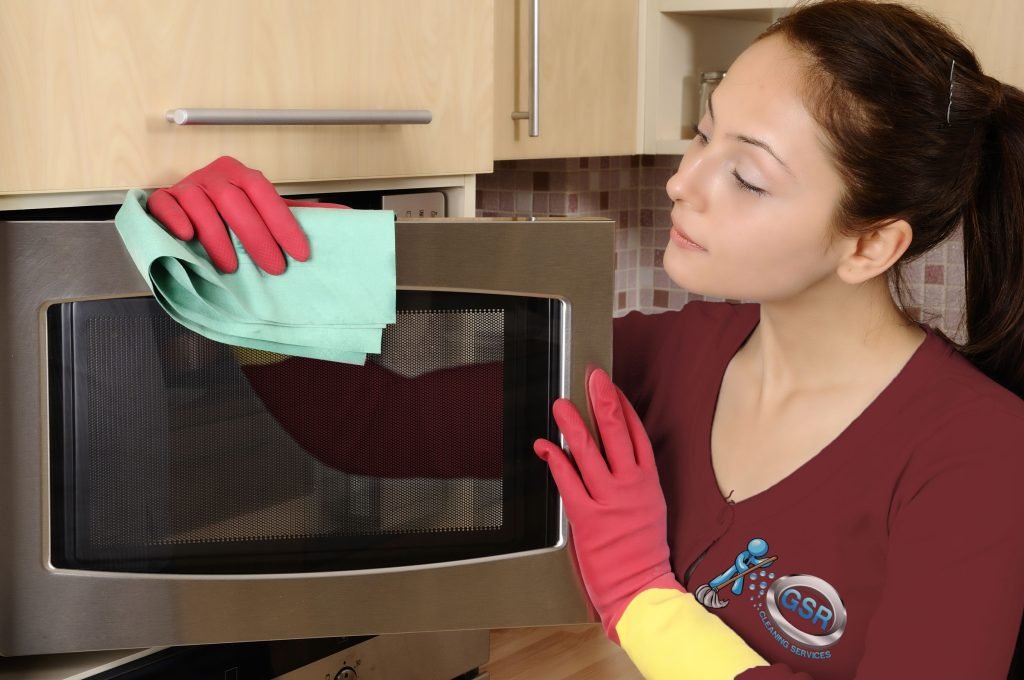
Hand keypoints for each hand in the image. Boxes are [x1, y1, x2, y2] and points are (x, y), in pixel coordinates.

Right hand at [147, 156, 346, 274]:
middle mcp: (213, 176)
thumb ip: (300, 215)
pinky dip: (174, 219)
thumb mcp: (267, 214)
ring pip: (200, 205)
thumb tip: (346, 215)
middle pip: (235, 200)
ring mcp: (186, 186)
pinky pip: (165, 205)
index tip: (301, 253)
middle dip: (257, 237)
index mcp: (240, 175)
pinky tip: (186, 236)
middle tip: (274, 268)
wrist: (183, 212)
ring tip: (232, 267)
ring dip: (218, 237)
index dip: (284, 223)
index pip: (265, 192)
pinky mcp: (161, 200)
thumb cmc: (229, 216)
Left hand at [533, 369, 682, 641]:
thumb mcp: (650, 508)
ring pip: (589, 452)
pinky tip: (545, 446)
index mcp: (648, 482)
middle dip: (603, 401)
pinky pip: (568, 481)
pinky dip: (556, 460)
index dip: (623, 406)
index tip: (611, 387)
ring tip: (561, 404)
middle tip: (592, 378)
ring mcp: (608, 500)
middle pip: (617, 433)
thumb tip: (618, 456)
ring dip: (573, 424)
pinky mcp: (587, 517)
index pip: (637, 434)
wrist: (641, 588)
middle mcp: (630, 486)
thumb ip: (634, 480)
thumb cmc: (643, 552)